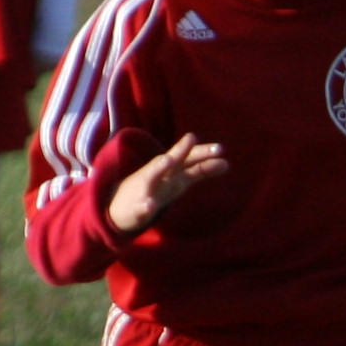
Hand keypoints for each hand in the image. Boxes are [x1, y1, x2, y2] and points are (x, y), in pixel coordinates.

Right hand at [106, 133, 227, 232]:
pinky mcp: (137, 208)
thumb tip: (226, 163)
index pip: (189, 158)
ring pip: (152, 177)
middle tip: (192, 138)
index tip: (221, 149)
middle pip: (172, 162)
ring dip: (160, 167)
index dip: (203, 153)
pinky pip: (141, 207)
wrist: (119, 207)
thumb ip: (200, 170)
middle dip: (182, 150)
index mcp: (171, 170)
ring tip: (168, 159)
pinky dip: (145, 206)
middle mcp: (160, 175)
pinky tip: (150, 206)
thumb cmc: (155, 188)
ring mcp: (146, 189)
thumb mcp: (178, 178)